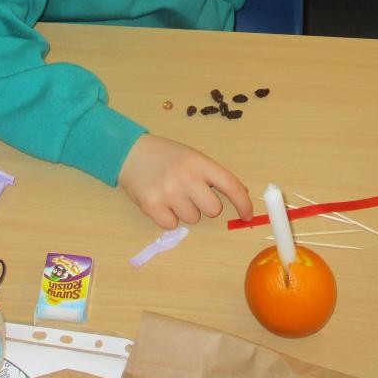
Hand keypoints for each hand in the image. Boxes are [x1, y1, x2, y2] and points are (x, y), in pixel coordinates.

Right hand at [117, 134, 252, 228]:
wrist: (130, 153)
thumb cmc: (166, 157)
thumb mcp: (192, 157)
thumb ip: (213, 175)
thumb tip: (242, 195)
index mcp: (199, 162)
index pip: (230, 185)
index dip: (243, 203)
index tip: (247, 215)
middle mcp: (185, 176)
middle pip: (213, 209)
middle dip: (206, 207)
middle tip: (192, 195)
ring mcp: (168, 191)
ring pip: (192, 218)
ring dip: (185, 211)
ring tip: (172, 194)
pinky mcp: (151, 205)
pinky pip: (172, 225)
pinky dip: (168, 218)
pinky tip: (161, 202)